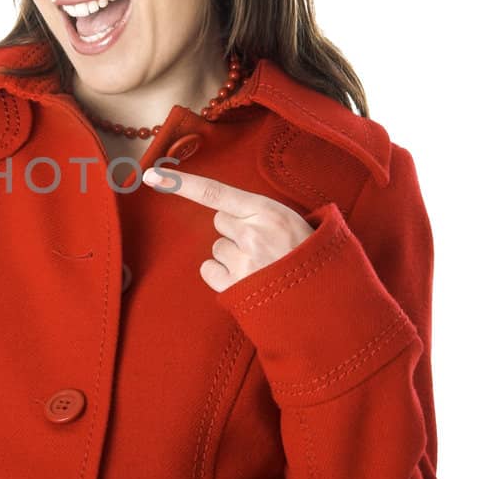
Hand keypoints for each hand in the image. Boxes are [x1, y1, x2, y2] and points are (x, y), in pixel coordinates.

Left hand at [139, 167, 314, 291]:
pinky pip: (210, 271)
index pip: (216, 193)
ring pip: (216, 248)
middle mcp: (251, 234)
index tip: (152, 177)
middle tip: (264, 246)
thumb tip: (231, 212)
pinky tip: (246, 280)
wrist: (326, 301)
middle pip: (220, 222)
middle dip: (236, 231)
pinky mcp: (234, 287)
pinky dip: (223, 275)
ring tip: (261, 266)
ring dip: (232, 255)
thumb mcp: (298, 223)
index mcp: (268, 211)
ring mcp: (242, 262)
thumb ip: (262, 215)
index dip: (183, 184)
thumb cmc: (312, 258)